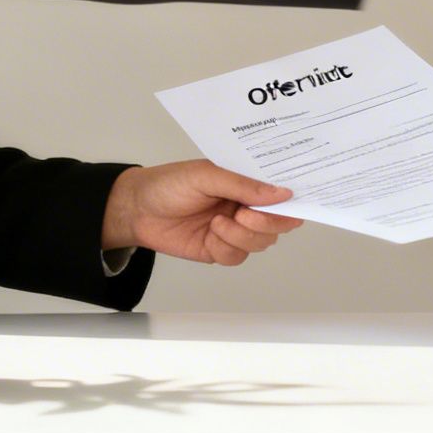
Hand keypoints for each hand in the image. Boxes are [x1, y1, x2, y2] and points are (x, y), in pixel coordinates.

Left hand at [101, 160, 302, 265]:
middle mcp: (245, 206)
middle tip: (243, 215)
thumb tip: (282, 194)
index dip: (293, 200)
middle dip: (265, 222)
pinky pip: (237, 256)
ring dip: (241, 235)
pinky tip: (210, 234)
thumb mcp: (207, 175)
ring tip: (218, 222)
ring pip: (260, 243)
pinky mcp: (219, 249)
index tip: (295, 203)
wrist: (136, 210)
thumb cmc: (169, 184)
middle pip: (277, 224)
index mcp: (247, 183)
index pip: (281, 193)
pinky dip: (225, 247)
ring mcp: (234, 229)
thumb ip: (244, 185)